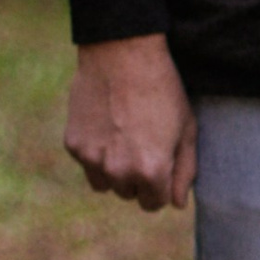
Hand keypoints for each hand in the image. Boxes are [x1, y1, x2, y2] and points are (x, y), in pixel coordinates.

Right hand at [65, 34, 196, 211]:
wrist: (122, 54)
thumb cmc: (163, 90)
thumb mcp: (186, 129)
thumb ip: (185, 171)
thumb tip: (178, 204)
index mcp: (151, 171)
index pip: (154, 204)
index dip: (161, 187)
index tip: (162, 166)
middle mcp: (119, 171)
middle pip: (129, 195)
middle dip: (138, 179)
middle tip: (144, 144)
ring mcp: (92, 159)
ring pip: (105, 184)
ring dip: (114, 171)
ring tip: (125, 138)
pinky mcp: (73, 145)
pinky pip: (87, 163)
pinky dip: (96, 153)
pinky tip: (107, 125)